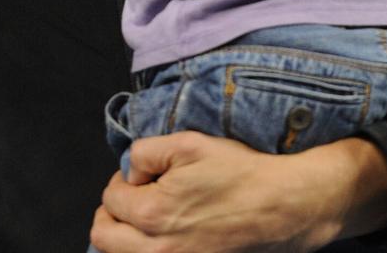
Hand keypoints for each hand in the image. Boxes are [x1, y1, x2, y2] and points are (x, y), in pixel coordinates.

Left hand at [88, 132, 367, 251]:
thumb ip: (144, 153)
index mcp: (153, 213)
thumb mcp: (189, 144)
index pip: (111, 199)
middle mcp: (159, 249)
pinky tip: (162, 236)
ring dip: (124, 235)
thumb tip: (130, 172)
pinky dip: (145, 250)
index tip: (144, 175)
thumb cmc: (240, 173)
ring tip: (145, 218)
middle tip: (134, 198)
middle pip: (104, 236)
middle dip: (113, 212)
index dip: (124, 180)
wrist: (283, 206)